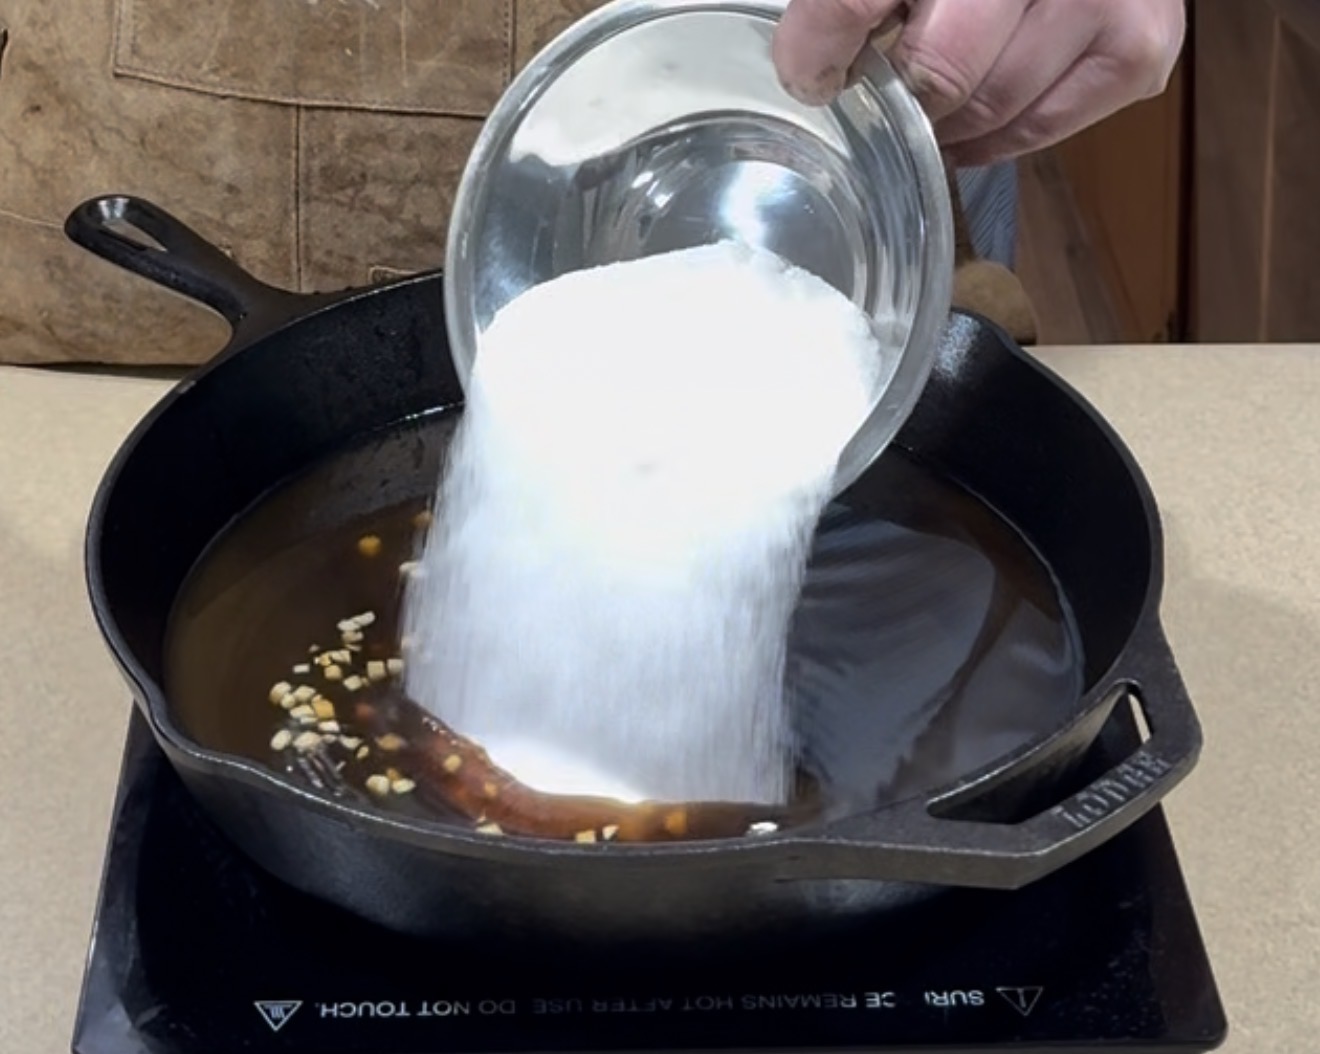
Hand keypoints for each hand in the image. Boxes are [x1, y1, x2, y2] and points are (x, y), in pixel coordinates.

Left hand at [771, 0, 1185, 165]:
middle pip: (938, 67)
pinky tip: (977, 122)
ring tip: (933, 105)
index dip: (818, 47)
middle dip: (902, 95)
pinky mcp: (1138, 47)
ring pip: (990, 105)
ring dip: (946, 124)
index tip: (810, 74)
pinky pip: (1042, 125)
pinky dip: (997, 137)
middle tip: (888, 95)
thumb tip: (810, 66)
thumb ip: (855, 0)